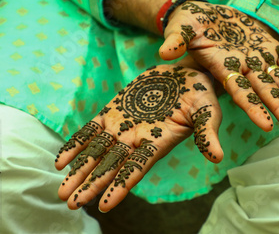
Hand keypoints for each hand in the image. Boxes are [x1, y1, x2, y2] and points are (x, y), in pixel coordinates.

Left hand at [55, 63, 222, 211]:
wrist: (186, 73)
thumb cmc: (200, 95)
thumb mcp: (208, 112)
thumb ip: (208, 134)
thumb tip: (218, 157)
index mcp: (158, 141)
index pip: (136, 168)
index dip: (120, 185)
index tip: (104, 205)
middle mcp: (138, 138)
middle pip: (111, 165)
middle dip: (92, 184)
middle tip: (71, 204)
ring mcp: (124, 125)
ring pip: (97, 152)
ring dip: (79, 171)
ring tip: (62, 192)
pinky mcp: (115, 110)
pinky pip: (91, 130)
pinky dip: (76, 144)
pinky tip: (61, 161)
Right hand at [160, 1, 278, 131]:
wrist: (204, 14)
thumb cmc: (189, 24)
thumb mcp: (180, 29)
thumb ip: (175, 41)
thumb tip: (164, 53)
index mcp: (223, 66)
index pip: (240, 91)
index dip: (253, 107)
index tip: (266, 125)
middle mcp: (244, 67)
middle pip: (265, 91)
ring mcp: (258, 57)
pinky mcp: (268, 45)